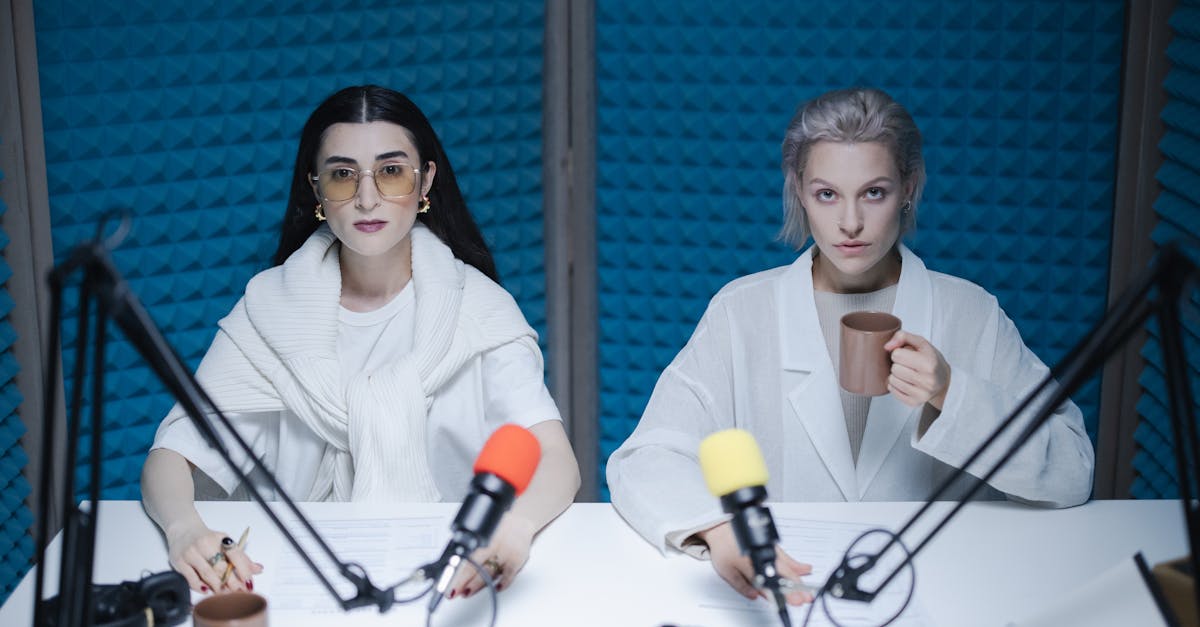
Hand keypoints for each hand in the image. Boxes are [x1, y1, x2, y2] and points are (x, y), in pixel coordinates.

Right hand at [165, 522, 262, 592]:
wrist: (182, 530)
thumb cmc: (206, 538)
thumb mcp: (224, 542)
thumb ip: (241, 557)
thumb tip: (258, 569)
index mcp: (219, 539)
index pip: (235, 555)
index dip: (244, 570)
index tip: (249, 582)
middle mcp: (204, 544)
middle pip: (221, 567)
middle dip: (232, 582)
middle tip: (239, 592)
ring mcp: (191, 553)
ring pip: (207, 573)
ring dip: (218, 586)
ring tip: (226, 594)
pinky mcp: (179, 562)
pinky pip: (191, 578)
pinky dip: (200, 586)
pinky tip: (208, 590)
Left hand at [450, 512, 536, 598]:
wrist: (521, 519)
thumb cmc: (499, 526)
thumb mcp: (481, 529)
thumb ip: (470, 543)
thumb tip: (453, 560)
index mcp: (483, 536)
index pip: (465, 557)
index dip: (456, 572)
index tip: (448, 583)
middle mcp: (494, 545)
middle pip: (475, 567)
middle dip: (462, 581)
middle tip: (453, 591)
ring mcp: (507, 553)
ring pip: (489, 573)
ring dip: (477, 585)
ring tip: (467, 592)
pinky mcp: (518, 560)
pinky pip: (509, 576)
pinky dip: (503, 584)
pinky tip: (496, 588)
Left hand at [698, 521, 813, 604]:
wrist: (722, 527)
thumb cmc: (723, 547)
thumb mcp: (727, 571)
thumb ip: (741, 585)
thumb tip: (754, 595)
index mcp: (750, 564)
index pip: (769, 583)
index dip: (781, 592)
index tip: (791, 599)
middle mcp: (762, 556)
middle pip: (783, 573)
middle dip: (795, 587)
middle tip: (804, 597)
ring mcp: (769, 550)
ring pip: (787, 565)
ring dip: (799, 577)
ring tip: (807, 588)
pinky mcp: (772, 546)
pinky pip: (787, 557)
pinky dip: (796, 564)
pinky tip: (805, 569)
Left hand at [885, 330, 951, 408]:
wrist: (945, 380)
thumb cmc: (932, 360)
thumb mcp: (922, 343)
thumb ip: (903, 336)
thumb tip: (887, 346)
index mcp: (929, 363)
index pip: (896, 355)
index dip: (899, 352)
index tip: (907, 355)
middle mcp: (927, 380)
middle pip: (894, 368)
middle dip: (897, 364)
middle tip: (907, 365)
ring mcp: (921, 394)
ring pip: (891, 380)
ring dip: (895, 375)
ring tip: (906, 373)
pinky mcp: (914, 402)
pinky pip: (892, 391)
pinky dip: (895, 385)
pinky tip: (905, 382)